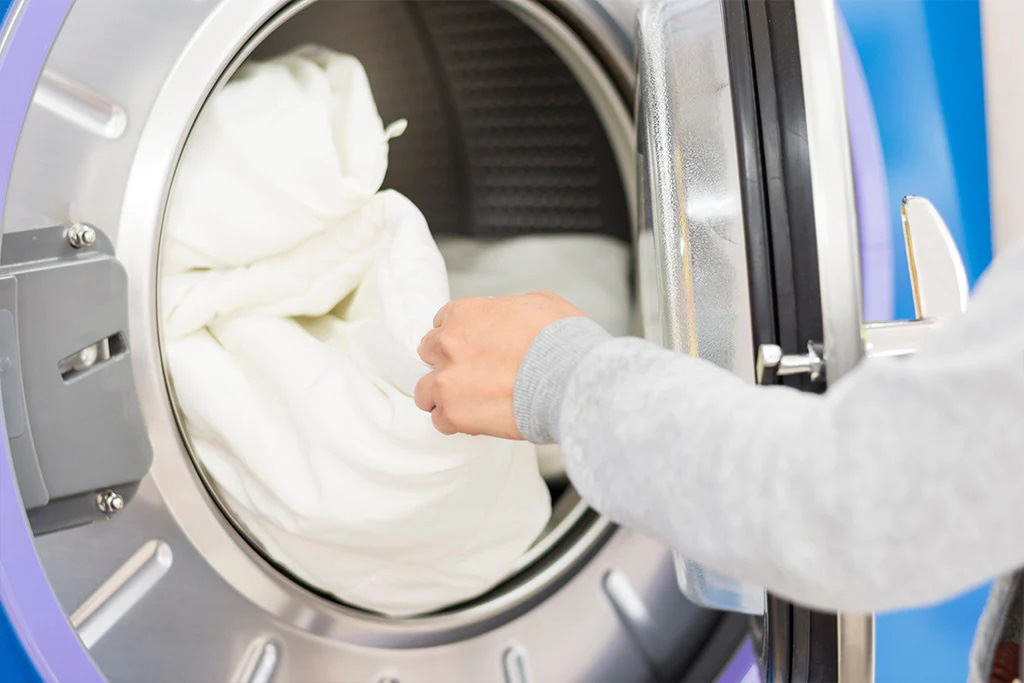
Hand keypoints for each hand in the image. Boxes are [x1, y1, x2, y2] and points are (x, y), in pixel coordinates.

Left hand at [415, 292, 584, 437]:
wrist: (570, 379)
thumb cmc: (562, 341)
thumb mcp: (539, 303)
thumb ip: (511, 309)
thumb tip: (513, 319)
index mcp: (466, 313)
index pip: (443, 322)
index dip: (461, 335)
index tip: (472, 347)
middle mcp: (449, 344)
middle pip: (429, 352)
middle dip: (449, 361)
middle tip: (472, 373)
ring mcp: (448, 381)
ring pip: (425, 390)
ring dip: (443, 394)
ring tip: (468, 401)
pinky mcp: (455, 414)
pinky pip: (440, 421)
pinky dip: (456, 422)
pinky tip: (477, 419)